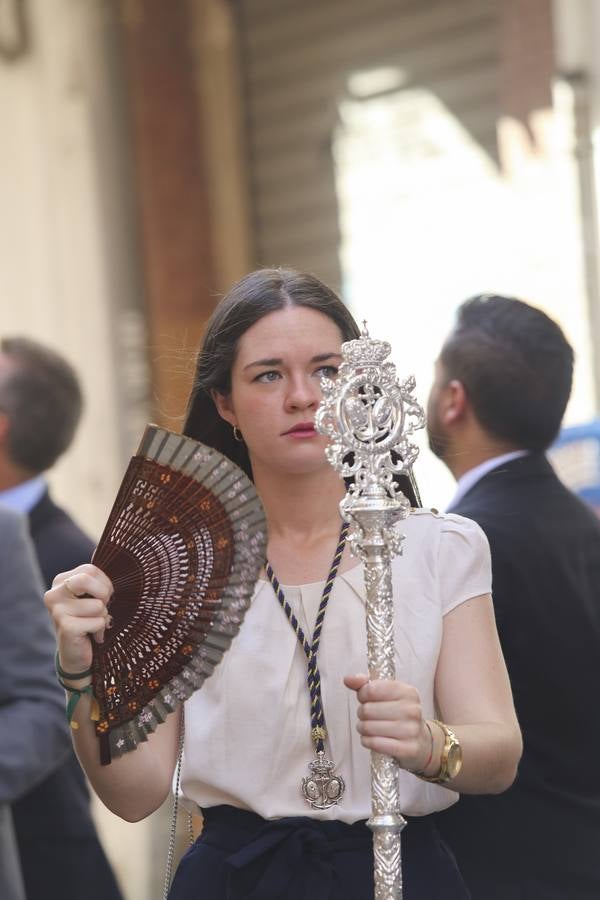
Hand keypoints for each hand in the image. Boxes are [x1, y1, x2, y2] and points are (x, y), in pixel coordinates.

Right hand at [45, 564, 113, 678]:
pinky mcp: (66, 627)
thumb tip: (118, 568)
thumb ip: (96, 583)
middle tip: (102, 608)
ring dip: (102, 617)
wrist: (75, 654)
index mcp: (60, 581)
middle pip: (87, 579)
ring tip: (92, 625)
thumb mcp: (90, 597)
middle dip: (104, 594)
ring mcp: (57, 611)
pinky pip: (98, 622)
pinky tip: (90, 635)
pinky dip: (100, 630)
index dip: (104, 583)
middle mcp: (54, 594)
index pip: (90, 569)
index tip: (103, 597)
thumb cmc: (87, 620)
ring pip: (97, 605)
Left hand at [344, 673, 430, 771]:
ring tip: (370, 728)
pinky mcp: (407, 749)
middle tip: (368, 716)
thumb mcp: (387, 695)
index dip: (362, 695)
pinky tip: (372, 739)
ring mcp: (411, 730)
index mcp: (407, 692)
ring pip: (368, 727)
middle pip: (367, 710)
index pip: (371, 689)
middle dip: (362, 714)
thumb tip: (347, 679)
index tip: (366, 699)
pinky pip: (374, 743)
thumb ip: (366, 684)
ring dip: (363, 729)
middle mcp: (412, 710)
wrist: (421, 742)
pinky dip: (367, 741)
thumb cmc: (399, 715)